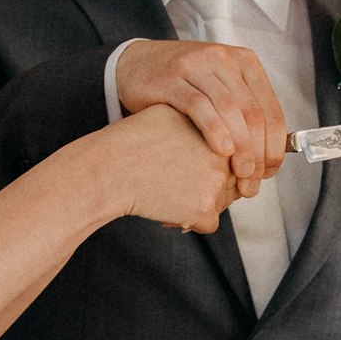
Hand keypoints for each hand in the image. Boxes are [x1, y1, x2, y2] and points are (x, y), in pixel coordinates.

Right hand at [102, 104, 240, 233]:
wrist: (110, 169)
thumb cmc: (130, 142)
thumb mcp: (170, 115)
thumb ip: (197, 124)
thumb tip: (215, 142)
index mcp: (216, 130)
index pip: (230, 157)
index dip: (208, 167)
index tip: (186, 170)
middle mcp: (221, 156)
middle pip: (228, 181)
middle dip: (206, 189)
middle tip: (177, 188)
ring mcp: (215, 183)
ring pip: (220, 203)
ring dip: (198, 206)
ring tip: (168, 200)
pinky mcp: (204, 209)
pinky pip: (209, 224)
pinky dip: (191, 223)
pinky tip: (169, 215)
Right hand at [115, 39, 285, 195]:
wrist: (135, 65)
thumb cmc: (182, 85)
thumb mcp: (219, 89)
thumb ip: (244, 113)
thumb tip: (268, 157)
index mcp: (245, 63)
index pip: (270, 109)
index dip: (275, 146)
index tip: (269, 172)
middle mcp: (224, 59)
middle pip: (253, 112)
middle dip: (258, 152)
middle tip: (252, 180)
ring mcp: (197, 65)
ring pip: (230, 109)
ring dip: (240, 146)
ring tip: (240, 173)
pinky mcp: (172, 78)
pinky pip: (200, 106)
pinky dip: (214, 130)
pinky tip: (221, 150)